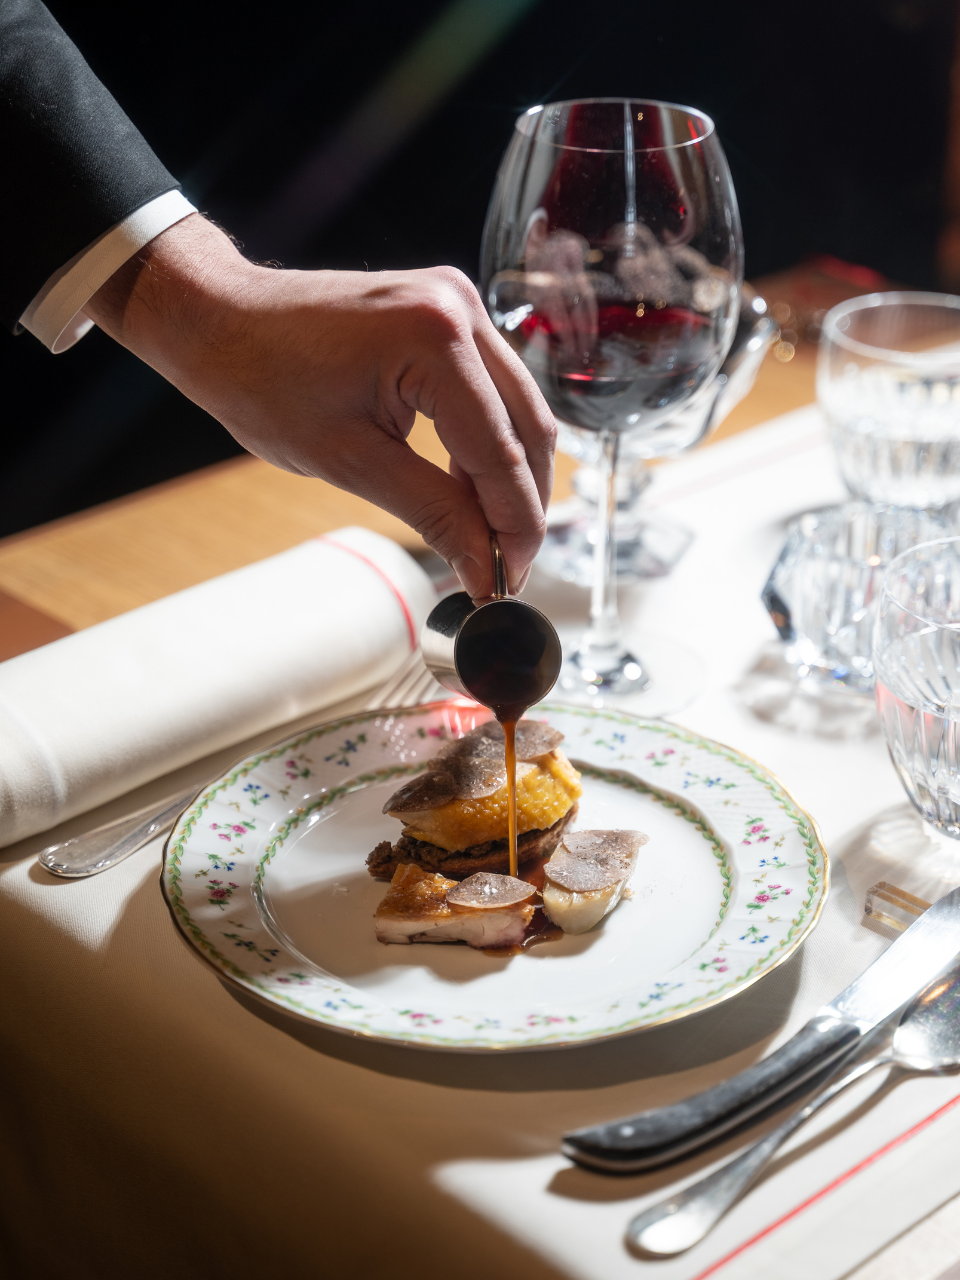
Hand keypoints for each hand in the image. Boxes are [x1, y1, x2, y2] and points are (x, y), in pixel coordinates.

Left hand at [85, 214, 555, 598]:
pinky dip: (491, 443)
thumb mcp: (349, 461)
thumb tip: (485, 568)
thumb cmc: (263, 381)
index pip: (501, 453)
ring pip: (522, 409)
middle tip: (508, 571)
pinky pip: (494, 389)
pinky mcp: (451, 313)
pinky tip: (470, 490)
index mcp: (435, 339)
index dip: (513, 527)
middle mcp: (461, 309)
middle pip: (530, 428)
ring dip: (512, 478)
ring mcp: (461, 303)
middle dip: (523, 507)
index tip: (509, 583)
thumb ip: (433, 512)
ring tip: (490, 540)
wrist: (221, 318)